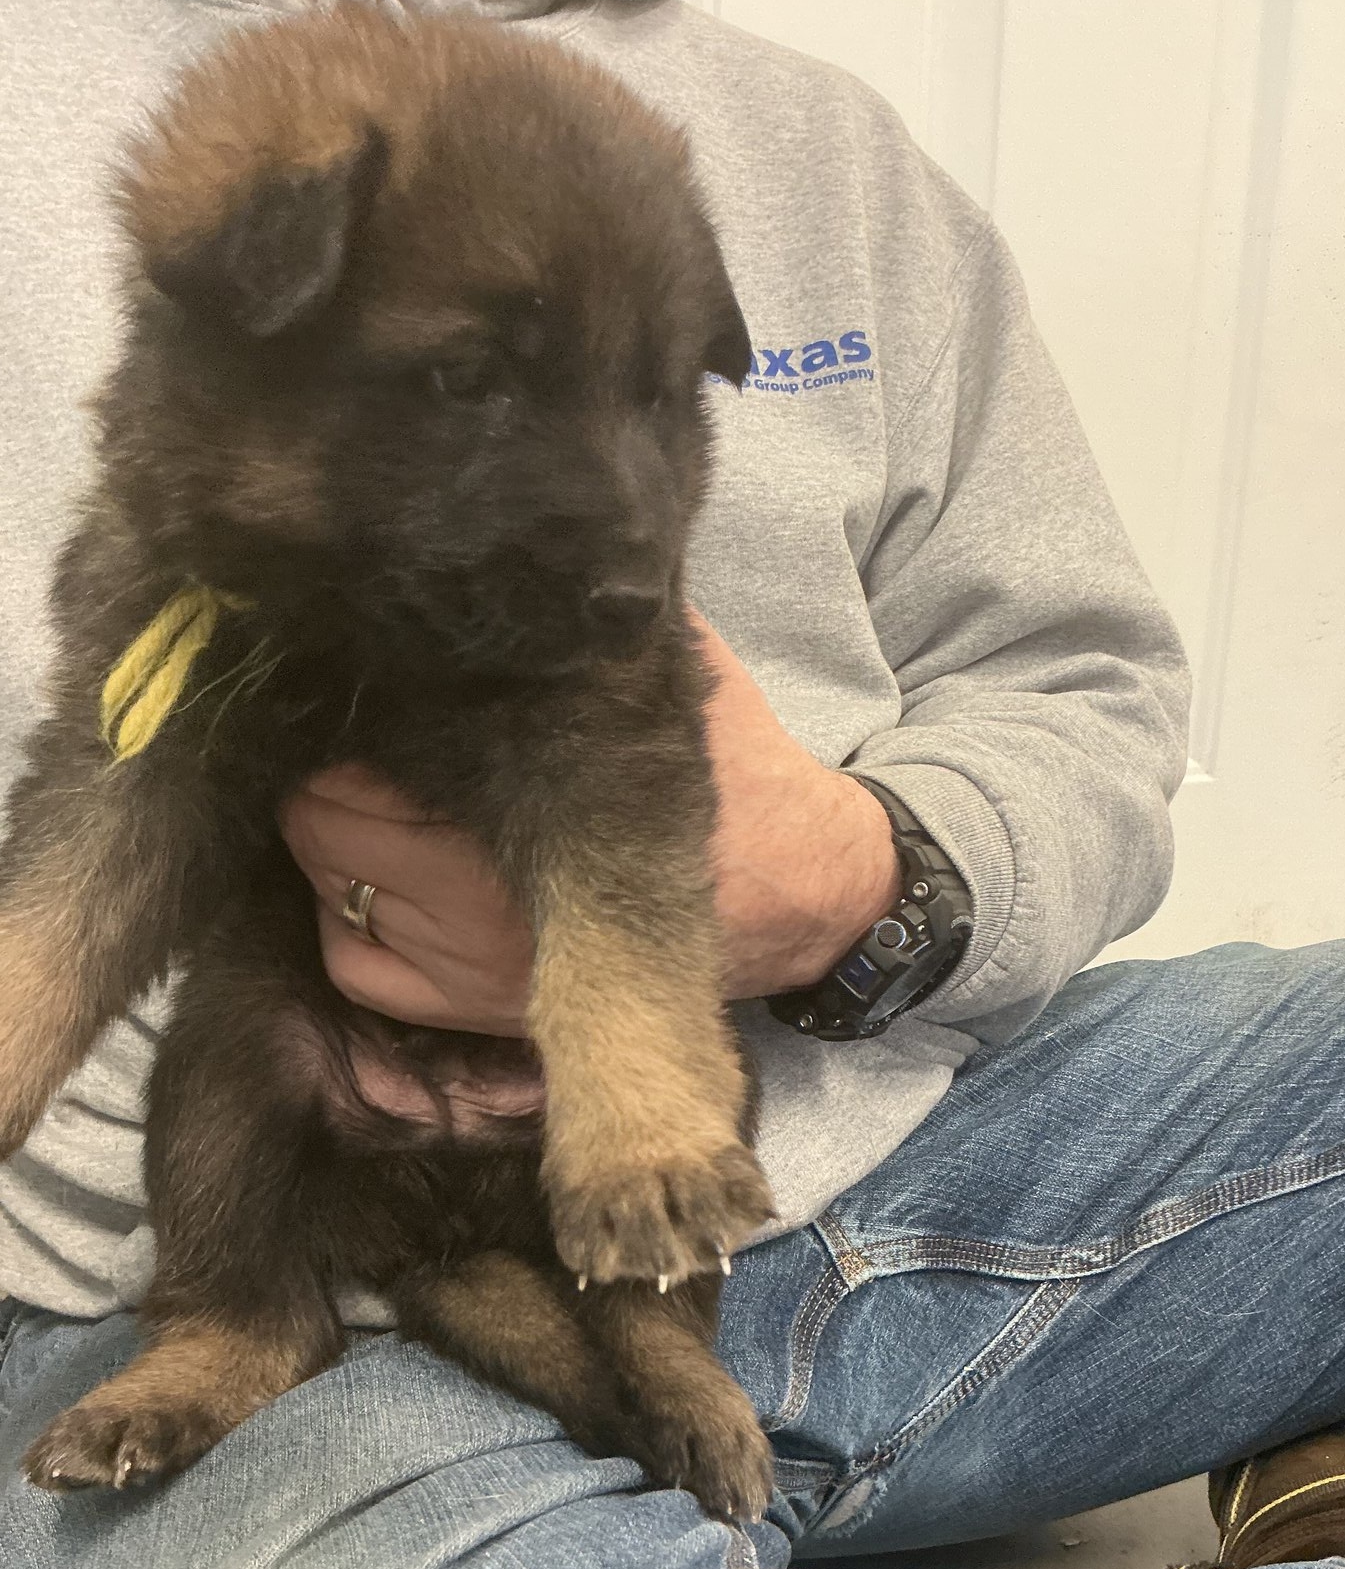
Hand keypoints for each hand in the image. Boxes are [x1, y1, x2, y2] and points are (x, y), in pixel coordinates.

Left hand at [281, 612, 899, 1033]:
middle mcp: (477, 899)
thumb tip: (524, 559)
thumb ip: (594, 628)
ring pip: (331, 889)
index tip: (372, 691)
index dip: (352, 717)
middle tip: (367, 747)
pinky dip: (348, 920)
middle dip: (330, 776)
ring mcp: (470, 967)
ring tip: (378, 805)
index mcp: (523, 803)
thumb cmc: (735, 774)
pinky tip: (379, 883)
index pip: (361, 760)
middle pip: (322, 823)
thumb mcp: (676, 669)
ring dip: (335, 844)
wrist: (798, 890)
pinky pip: (356, 967)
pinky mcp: (476, 1010)